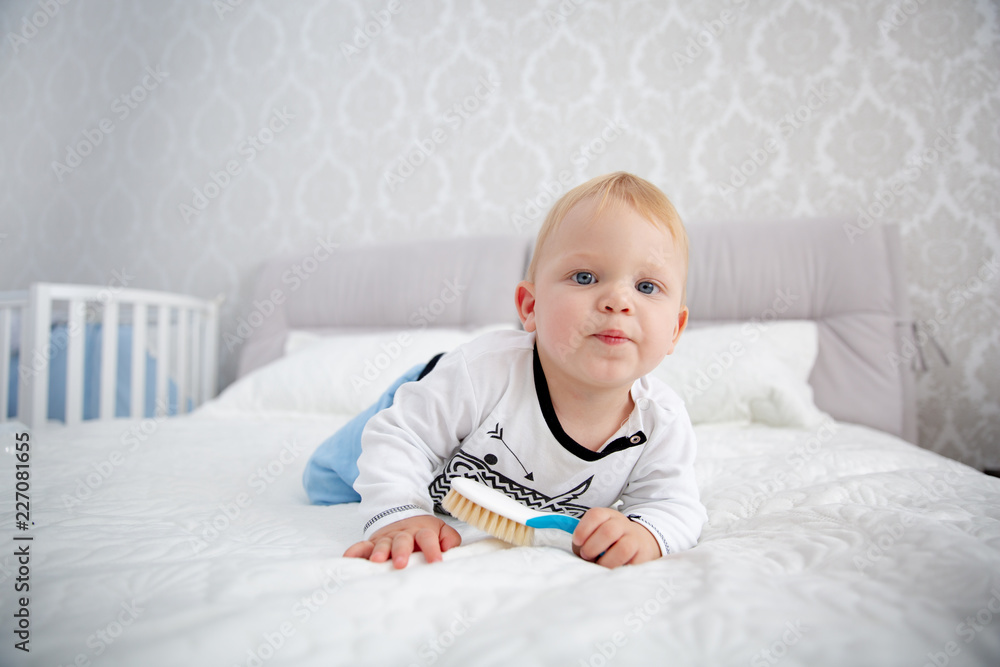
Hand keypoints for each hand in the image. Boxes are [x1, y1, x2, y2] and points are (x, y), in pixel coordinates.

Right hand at [343, 515, 461, 568]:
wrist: (404, 516)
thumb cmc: (424, 531)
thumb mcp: (441, 530)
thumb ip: (450, 539)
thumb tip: (449, 548)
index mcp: (422, 531)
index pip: (428, 538)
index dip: (432, 549)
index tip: (436, 562)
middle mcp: (403, 534)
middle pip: (402, 540)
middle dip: (401, 551)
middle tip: (400, 564)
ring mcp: (387, 538)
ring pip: (382, 543)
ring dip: (379, 551)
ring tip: (377, 561)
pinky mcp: (372, 543)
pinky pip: (361, 546)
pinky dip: (354, 552)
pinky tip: (348, 559)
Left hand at [572, 507, 660, 567]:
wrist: (641, 541)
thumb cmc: (611, 540)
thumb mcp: (597, 533)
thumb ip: (585, 541)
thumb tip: (580, 552)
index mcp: (608, 515)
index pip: (596, 515)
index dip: (583, 529)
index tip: (577, 542)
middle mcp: (623, 524)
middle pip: (608, 531)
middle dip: (592, 547)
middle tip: (586, 556)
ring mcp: (635, 539)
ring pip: (623, 548)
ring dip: (606, 561)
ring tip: (600, 565)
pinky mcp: (644, 555)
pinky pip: (633, 564)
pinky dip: (619, 569)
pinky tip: (613, 569)